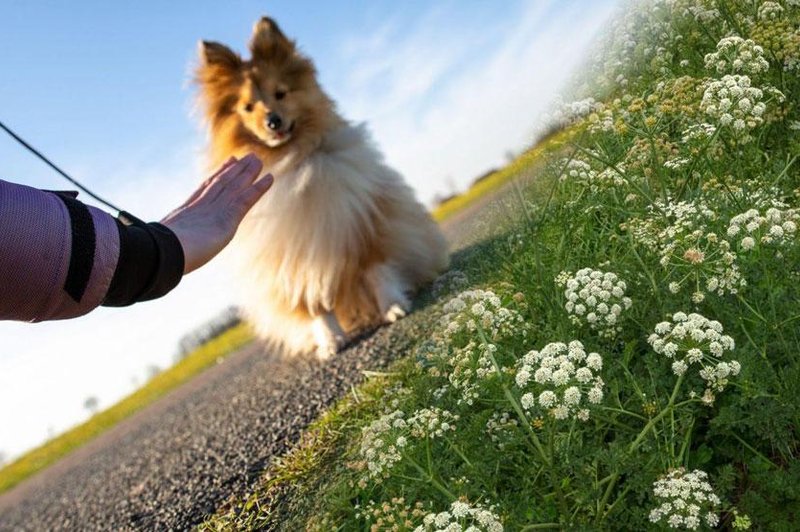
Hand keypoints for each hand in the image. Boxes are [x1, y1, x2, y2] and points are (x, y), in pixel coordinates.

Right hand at [160, 153, 271, 273]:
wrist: (162, 254)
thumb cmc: (158, 256)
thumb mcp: (162, 248)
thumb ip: (165, 246)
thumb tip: (150, 259)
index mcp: (185, 213)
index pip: (205, 190)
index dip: (217, 176)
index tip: (227, 163)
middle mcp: (201, 207)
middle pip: (221, 184)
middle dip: (234, 170)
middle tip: (246, 157)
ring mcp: (214, 211)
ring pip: (234, 187)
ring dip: (247, 173)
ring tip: (257, 160)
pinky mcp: (226, 218)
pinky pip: (245, 200)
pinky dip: (258, 188)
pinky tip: (270, 178)